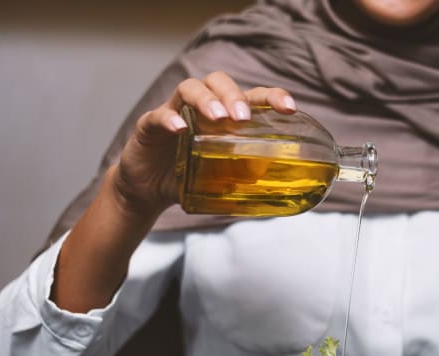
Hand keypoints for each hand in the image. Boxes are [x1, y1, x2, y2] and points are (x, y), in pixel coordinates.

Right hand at [114, 71, 296, 215]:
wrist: (150, 190)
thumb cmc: (191, 176)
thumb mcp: (222, 178)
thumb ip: (243, 175)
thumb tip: (272, 182)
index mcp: (225, 116)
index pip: (251, 96)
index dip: (271, 97)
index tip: (289, 108)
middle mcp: (201, 107)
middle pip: (219, 81)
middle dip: (234, 95)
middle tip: (243, 118)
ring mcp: (175, 111)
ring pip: (190, 88)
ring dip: (207, 100)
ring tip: (218, 118)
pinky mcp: (150, 125)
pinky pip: (159, 115)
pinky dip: (170, 119)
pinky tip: (180, 129)